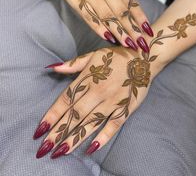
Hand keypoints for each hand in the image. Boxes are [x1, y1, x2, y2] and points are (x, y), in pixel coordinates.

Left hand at [33, 45, 162, 158]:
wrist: (143, 57)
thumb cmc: (116, 56)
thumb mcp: (93, 55)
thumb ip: (72, 64)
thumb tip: (51, 68)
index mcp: (89, 78)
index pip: (66, 100)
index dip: (52, 115)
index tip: (39, 130)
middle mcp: (98, 92)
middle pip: (75, 115)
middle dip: (58, 132)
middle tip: (44, 149)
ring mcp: (113, 101)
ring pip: (91, 123)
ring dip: (75, 138)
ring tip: (61, 152)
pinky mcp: (126, 108)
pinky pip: (113, 125)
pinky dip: (103, 137)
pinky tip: (91, 149)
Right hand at [56, 0, 152, 52]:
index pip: (132, 4)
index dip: (141, 18)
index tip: (149, 31)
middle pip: (122, 13)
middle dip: (133, 30)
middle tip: (142, 45)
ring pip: (108, 17)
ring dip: (119, 32)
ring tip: (128, 45)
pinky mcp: (78, 2)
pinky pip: (89, 17)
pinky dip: (99, 28)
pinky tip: (108, 37)